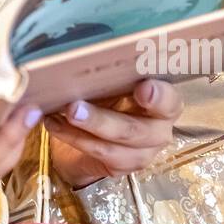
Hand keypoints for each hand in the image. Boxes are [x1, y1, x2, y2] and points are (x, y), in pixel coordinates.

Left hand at [44, 79, 182, 190]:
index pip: (169, 100)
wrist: (93, 131)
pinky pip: (98, 154)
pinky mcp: (123, 166)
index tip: (143, 88)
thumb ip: (111, 74)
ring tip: (63, 115)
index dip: (159, 96)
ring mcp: (143, 151)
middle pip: (136, 129)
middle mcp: (159, 129)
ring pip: (115, 145)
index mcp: (164, 102)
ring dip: (85, 130)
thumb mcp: (112, 81)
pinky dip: (73, 138)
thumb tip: (81, 58)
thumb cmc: (108, 96)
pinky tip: (54, 124)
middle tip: (74, 107)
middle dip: (102, 119)